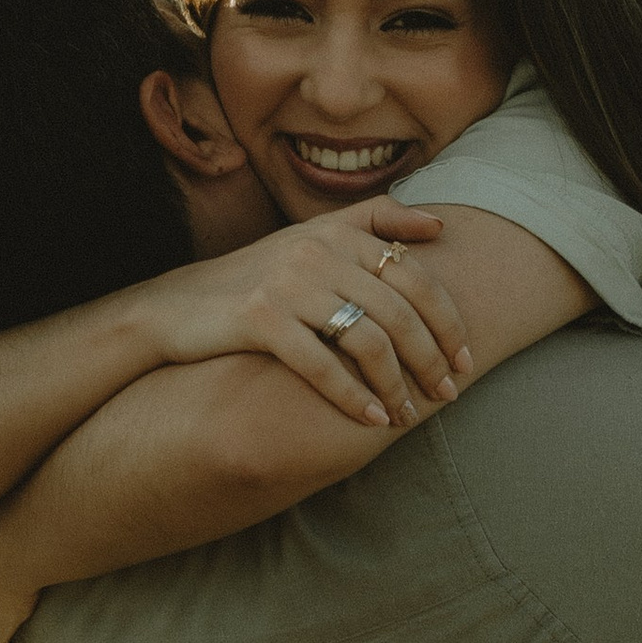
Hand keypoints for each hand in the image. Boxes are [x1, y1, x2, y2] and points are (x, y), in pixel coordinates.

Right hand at [143, 205, 469, 430]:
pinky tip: (370, 419)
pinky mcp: (259, 317)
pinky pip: (321, 363)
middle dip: (431, 357)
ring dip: (396, 384)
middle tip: (449, 394)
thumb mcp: (311, 239)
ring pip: (367, 338)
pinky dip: (352, 396)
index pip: (415, 273)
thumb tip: (439, 225)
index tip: (465, 358)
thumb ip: (372, 223)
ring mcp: (287, 282)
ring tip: (407, 415)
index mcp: (337, 231)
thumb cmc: (255, 280)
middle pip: (398, 308)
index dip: (448, 319)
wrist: (176, 307)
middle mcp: (316, 250)